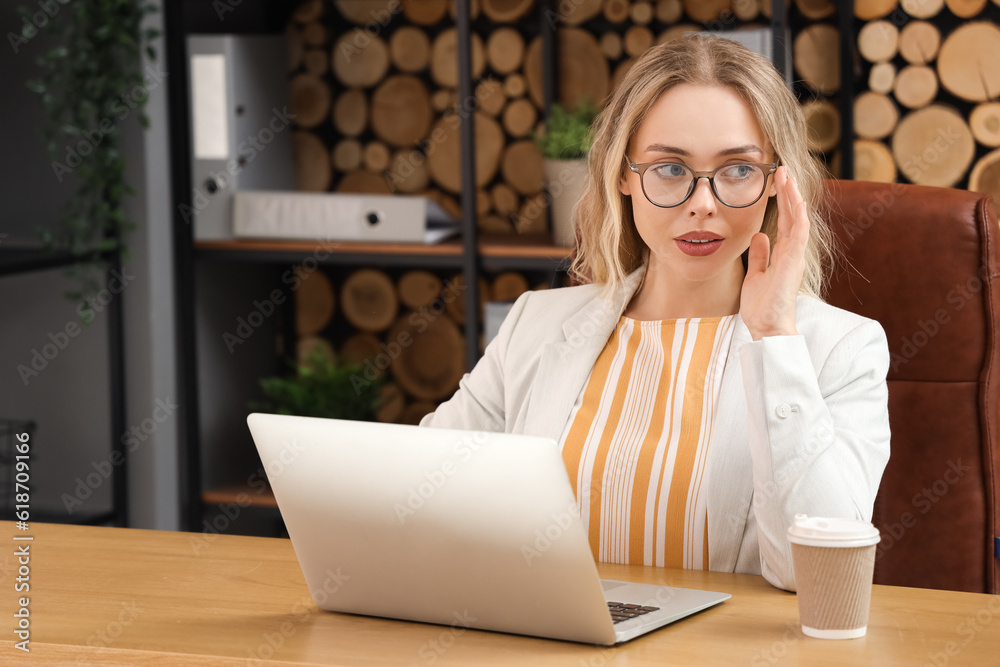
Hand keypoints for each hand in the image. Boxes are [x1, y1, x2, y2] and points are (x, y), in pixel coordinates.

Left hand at [740, 166, 808, 340]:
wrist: (767, 327)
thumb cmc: (762, 305)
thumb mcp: (755, 274)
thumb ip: (759, 255)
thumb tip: (758, 236)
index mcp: (783, 253)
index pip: (784, 220)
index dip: (782, 200)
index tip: (776, 180)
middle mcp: (791, 252)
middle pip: (792, 215)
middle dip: (788, 191)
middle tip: (782, 169)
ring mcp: (794, 256)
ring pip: (797, 220)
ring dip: (793, 198)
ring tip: (788, 177)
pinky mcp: (793, 263)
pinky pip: (799, 236)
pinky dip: (799, 218)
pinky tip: (797, 202)